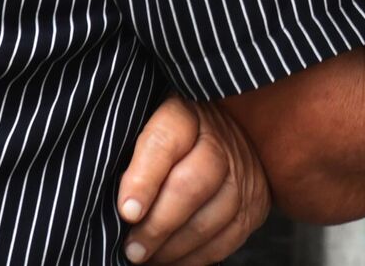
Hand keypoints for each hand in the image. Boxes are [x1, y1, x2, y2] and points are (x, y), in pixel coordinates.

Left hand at [117, 95, 269, 265]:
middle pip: (193, 184)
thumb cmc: (167, 141)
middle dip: (158, 224)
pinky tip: (172, 259)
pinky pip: (230, 237)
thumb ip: (128, 155)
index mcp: (187, 113)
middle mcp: (221, 140)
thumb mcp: (146, 126)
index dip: (144, 178)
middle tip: (132, 248)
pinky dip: (197, 256)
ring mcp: (244, 172)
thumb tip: (108, 198)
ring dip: (175, 246)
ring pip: (213, 216)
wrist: (223, 137)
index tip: (126, 212)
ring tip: (146, 257)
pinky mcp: (255, 203)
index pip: (165, 141)